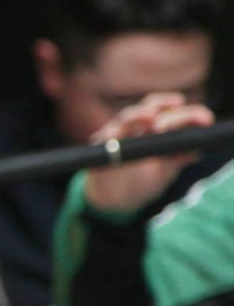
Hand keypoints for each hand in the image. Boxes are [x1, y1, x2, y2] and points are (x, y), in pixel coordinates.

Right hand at [83, 92, 214, 212]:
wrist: (114, 200)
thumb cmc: (141, 181)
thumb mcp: (163, 170)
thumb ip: (176, 158)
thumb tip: (195, 151)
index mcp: (153, 130)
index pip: (170, 112)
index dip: (188, 114)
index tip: (205, 120)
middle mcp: (135, 128)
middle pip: (149, 106)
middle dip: (162, 105)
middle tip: (177, 107)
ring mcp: (116, 136)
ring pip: (125, 118)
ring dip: (137, 116)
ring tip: (150, 117)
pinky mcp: (100, 149)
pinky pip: (103, 139)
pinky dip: (109, 135)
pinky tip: (114, 135)